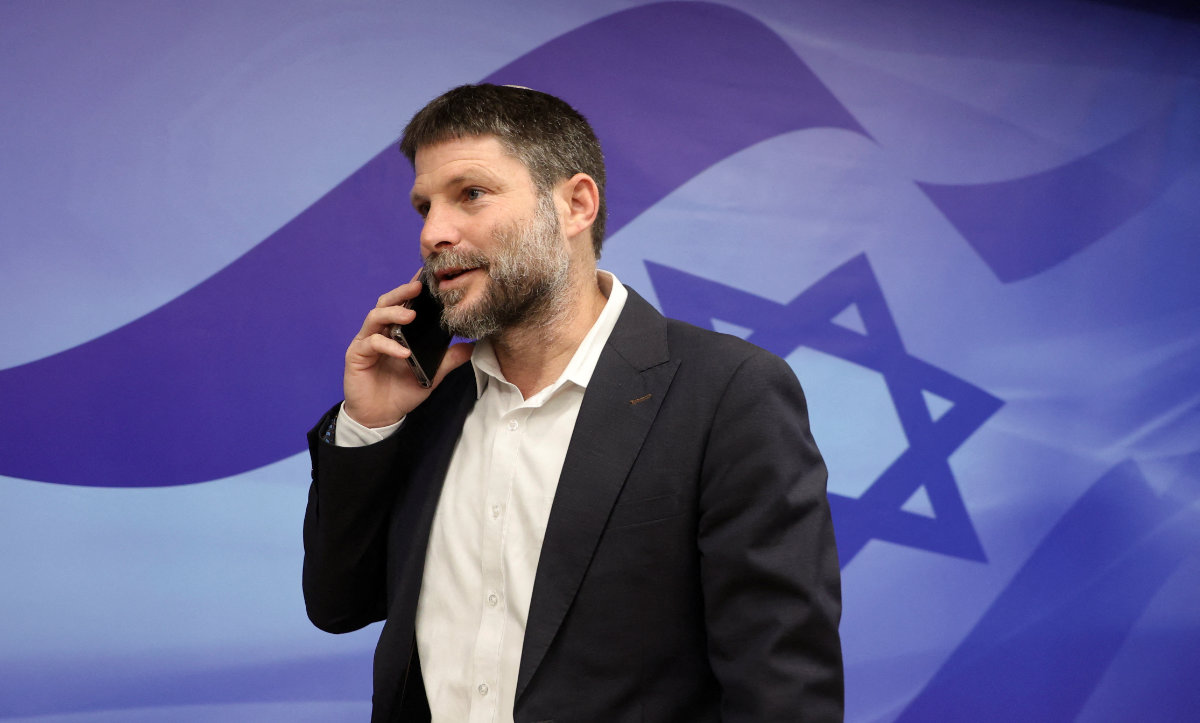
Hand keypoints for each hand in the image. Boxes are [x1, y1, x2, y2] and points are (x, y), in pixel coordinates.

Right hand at [342, 274, 472, 427]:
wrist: (380, 417)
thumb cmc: (401, 391)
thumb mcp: (431, 375)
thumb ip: (447, 360)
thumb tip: (470, 346)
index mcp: (396, 331)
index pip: (403, 304)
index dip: (412, 289)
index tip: (427, 276)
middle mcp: (380, 331)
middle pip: (386, 302)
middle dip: (402, 292)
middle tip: (418, 286)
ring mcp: (366, 341)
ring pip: (376, 316)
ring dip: (394, 313)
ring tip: (412, 315)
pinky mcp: (357, 355)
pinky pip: (372, 343)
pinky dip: (388, 345)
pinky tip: (403, 352)